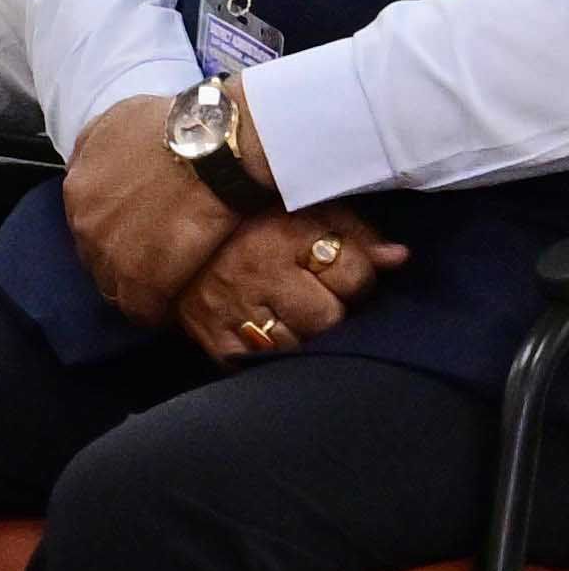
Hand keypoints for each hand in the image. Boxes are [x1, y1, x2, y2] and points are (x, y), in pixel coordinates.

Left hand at [64, 96, 238, 328]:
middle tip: (153, 265)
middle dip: (120, 264)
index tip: (136, 238)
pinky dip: (155, 311)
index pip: (85, 226)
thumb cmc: (172, 126)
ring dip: (136, 291)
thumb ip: (94, 148)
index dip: (113, 234)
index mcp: (76, 189)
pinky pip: (140, 309)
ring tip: (165, 289)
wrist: (213, 149)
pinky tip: (173, 307)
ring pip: (115, 288)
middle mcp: (84, 225)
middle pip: (96, 258)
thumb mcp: (115, 121)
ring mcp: (110, 255)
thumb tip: (89, 166)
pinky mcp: (142, 281)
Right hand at [180, 209, 413, 365]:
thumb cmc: (254, 216)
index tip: (337, 269)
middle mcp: (256, 271)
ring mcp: (229, 306)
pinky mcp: (208, 333)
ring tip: (285, 313)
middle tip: (311, 295)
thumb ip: (355, 232)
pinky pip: (252, 362)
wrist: (170, 221)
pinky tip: (261, 334)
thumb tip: (399, 257)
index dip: (355, 275)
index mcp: (284, 232)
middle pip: (326, 318)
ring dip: (296, 335)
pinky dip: (262, 355)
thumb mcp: (307, 208)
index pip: (354, 273)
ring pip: (293, 346)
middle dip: (328, 310)